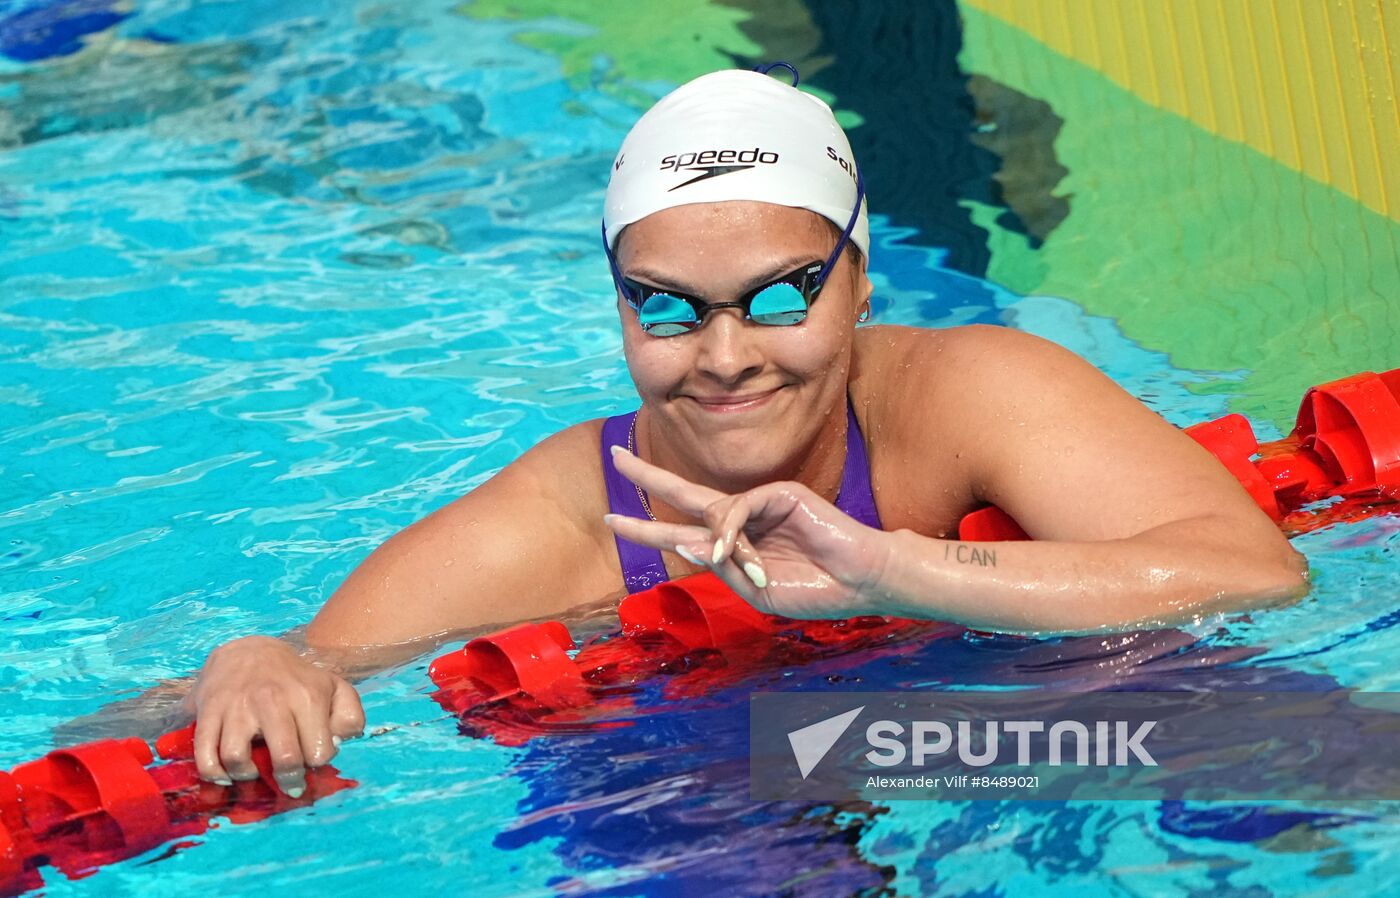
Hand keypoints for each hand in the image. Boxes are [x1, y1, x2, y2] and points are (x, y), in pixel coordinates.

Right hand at [184, 636, 365, 795]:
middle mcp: (271, 700)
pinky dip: (213, 773)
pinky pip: (204, 753)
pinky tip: (226, 774)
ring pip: (236, 758)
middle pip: (284, 757)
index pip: (319, 751)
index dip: (318, 762)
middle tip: (290, 783)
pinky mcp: (209, 711)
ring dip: (246, 776)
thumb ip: (349, 715)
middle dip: (290, 779)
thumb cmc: (296, 679)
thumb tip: (341, 743)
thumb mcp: (333, 687)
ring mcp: (237, 706)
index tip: (313, 759)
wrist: (249, 652)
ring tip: (255, 772)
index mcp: (307, 696)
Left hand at [603, 444, 895, 618]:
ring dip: (725, 546)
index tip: (611, 518)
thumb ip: (722, 567)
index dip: (644, 527)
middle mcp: (740, 520)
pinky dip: (733, 530)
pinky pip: (740, 507)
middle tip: (614, 457)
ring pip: (715, 512)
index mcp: (732, 547)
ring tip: (751, 569)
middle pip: (684, 493)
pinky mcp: (779, 492)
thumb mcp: (756, 590)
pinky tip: (738, 550)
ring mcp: (759, 503)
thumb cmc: (814, 591)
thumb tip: (688, 542)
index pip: (679, 531)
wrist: (858, 582)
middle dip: (647, 476)